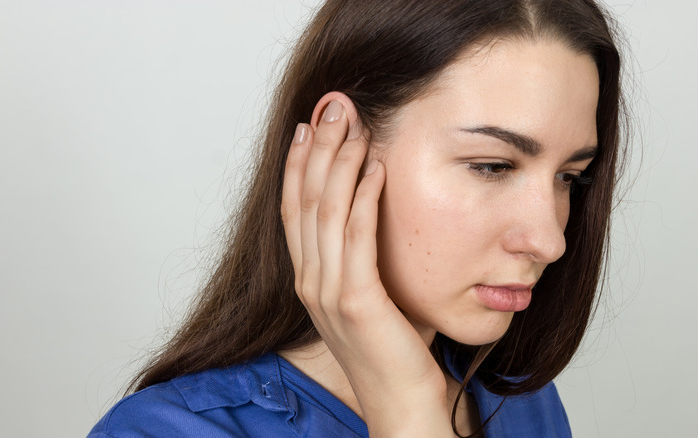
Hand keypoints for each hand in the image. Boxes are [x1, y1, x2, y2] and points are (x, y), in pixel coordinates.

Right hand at [280, 93, 454, 436]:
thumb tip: (375, 210)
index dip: (299, 165)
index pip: (295, 210)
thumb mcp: (369, 294)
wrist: (402, 403)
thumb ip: (361, 257)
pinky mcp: (356, 301)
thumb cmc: (392, 348)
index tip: (310, 125)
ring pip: (327, 213)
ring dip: (339, 163)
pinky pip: (357, 238)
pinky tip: (376, 168)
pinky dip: (365, 199)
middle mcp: (310, 282)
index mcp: (309, 279)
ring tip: (353, 124)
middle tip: (331, 106)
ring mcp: (328, 292)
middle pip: (306, 202)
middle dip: (318, 149)